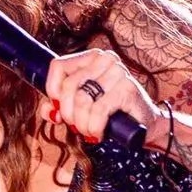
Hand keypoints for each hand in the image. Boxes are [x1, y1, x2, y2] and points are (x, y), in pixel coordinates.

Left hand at [40, 48, 160, 144]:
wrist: (145, 124)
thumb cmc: (111, 113)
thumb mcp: (82, 107)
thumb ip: (59, 107)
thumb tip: (47, 110)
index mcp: (92, 58)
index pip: (58, 66)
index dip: (52, 90)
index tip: (58, 107)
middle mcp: (105, 60)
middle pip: (68, 86)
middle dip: (69, 113)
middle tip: (77, 126)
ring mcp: (118, 72)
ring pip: (82, 100)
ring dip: (82, 123)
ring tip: (89, 131)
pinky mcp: (127, 89)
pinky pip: (98, 111)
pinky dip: (94, 127)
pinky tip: (98, 132)